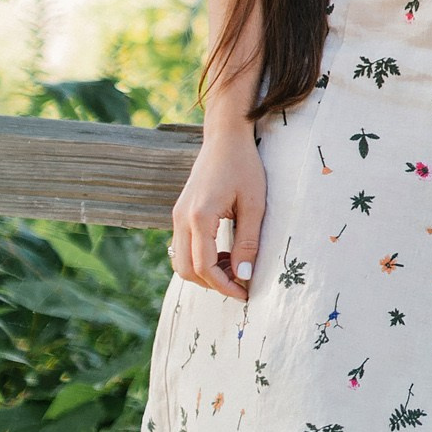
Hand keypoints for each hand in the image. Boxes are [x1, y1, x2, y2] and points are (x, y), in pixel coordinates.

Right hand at [172, 124, 265, 300]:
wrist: (225, 138)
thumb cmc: (244, 166)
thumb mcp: (255, 204)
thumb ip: (248, 241)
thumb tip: (243, 275)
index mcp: (199, 217)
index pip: (205, 266)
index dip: (224, 285)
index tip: (245, 293)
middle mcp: (181, 219)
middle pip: (186, 270)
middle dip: (212, 283)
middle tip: (240, 284)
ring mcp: (177, 216)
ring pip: (180, 261)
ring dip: (204, 272)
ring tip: (235, 267)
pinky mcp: (180, 213)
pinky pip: (183, 247)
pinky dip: (200, 258)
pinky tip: (225, 253)